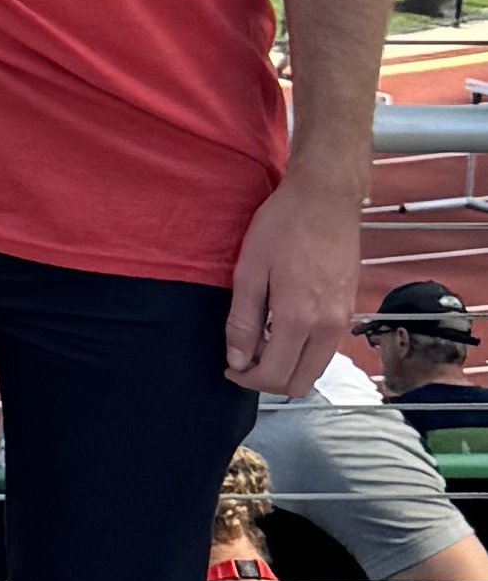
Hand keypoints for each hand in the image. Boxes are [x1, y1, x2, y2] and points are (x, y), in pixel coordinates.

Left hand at [225, 171, 362, 394]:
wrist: (325, 198)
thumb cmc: (282, 227)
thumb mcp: (249, 272)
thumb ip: (243, 321)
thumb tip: (237, 360)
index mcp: (300, 318)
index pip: (275, 376)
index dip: (247, 380)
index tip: (229, 367)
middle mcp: (329, 326)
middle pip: (300, 382)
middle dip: (267, 380)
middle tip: (242, 359)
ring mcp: (344, 318)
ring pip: (315, 368)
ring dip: (286, 366)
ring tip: (258, 342)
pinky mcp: (349, 308)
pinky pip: (325, 348)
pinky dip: (302, 351)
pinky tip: (280, 328)